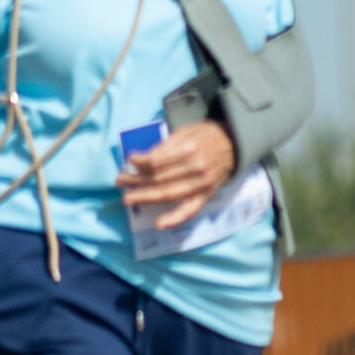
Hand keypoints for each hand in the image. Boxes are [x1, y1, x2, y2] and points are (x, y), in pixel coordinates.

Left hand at [115, 122, 239, 229]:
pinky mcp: (206, 194)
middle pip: (160, 178)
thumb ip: (165, 146)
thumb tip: (142, 161)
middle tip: (120, 182)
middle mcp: (196, 168)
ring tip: (128, 197)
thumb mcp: (185, 131)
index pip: (158, 161)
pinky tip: (160, 224)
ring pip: (169, 194)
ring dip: (146, 197)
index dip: (140, 163)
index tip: (128, 161)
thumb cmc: (206, 135)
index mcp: (190, 149)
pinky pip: (190, 209)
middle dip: (136, 181)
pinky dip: (175, 218)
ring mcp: (202, 184)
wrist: (234, 143)